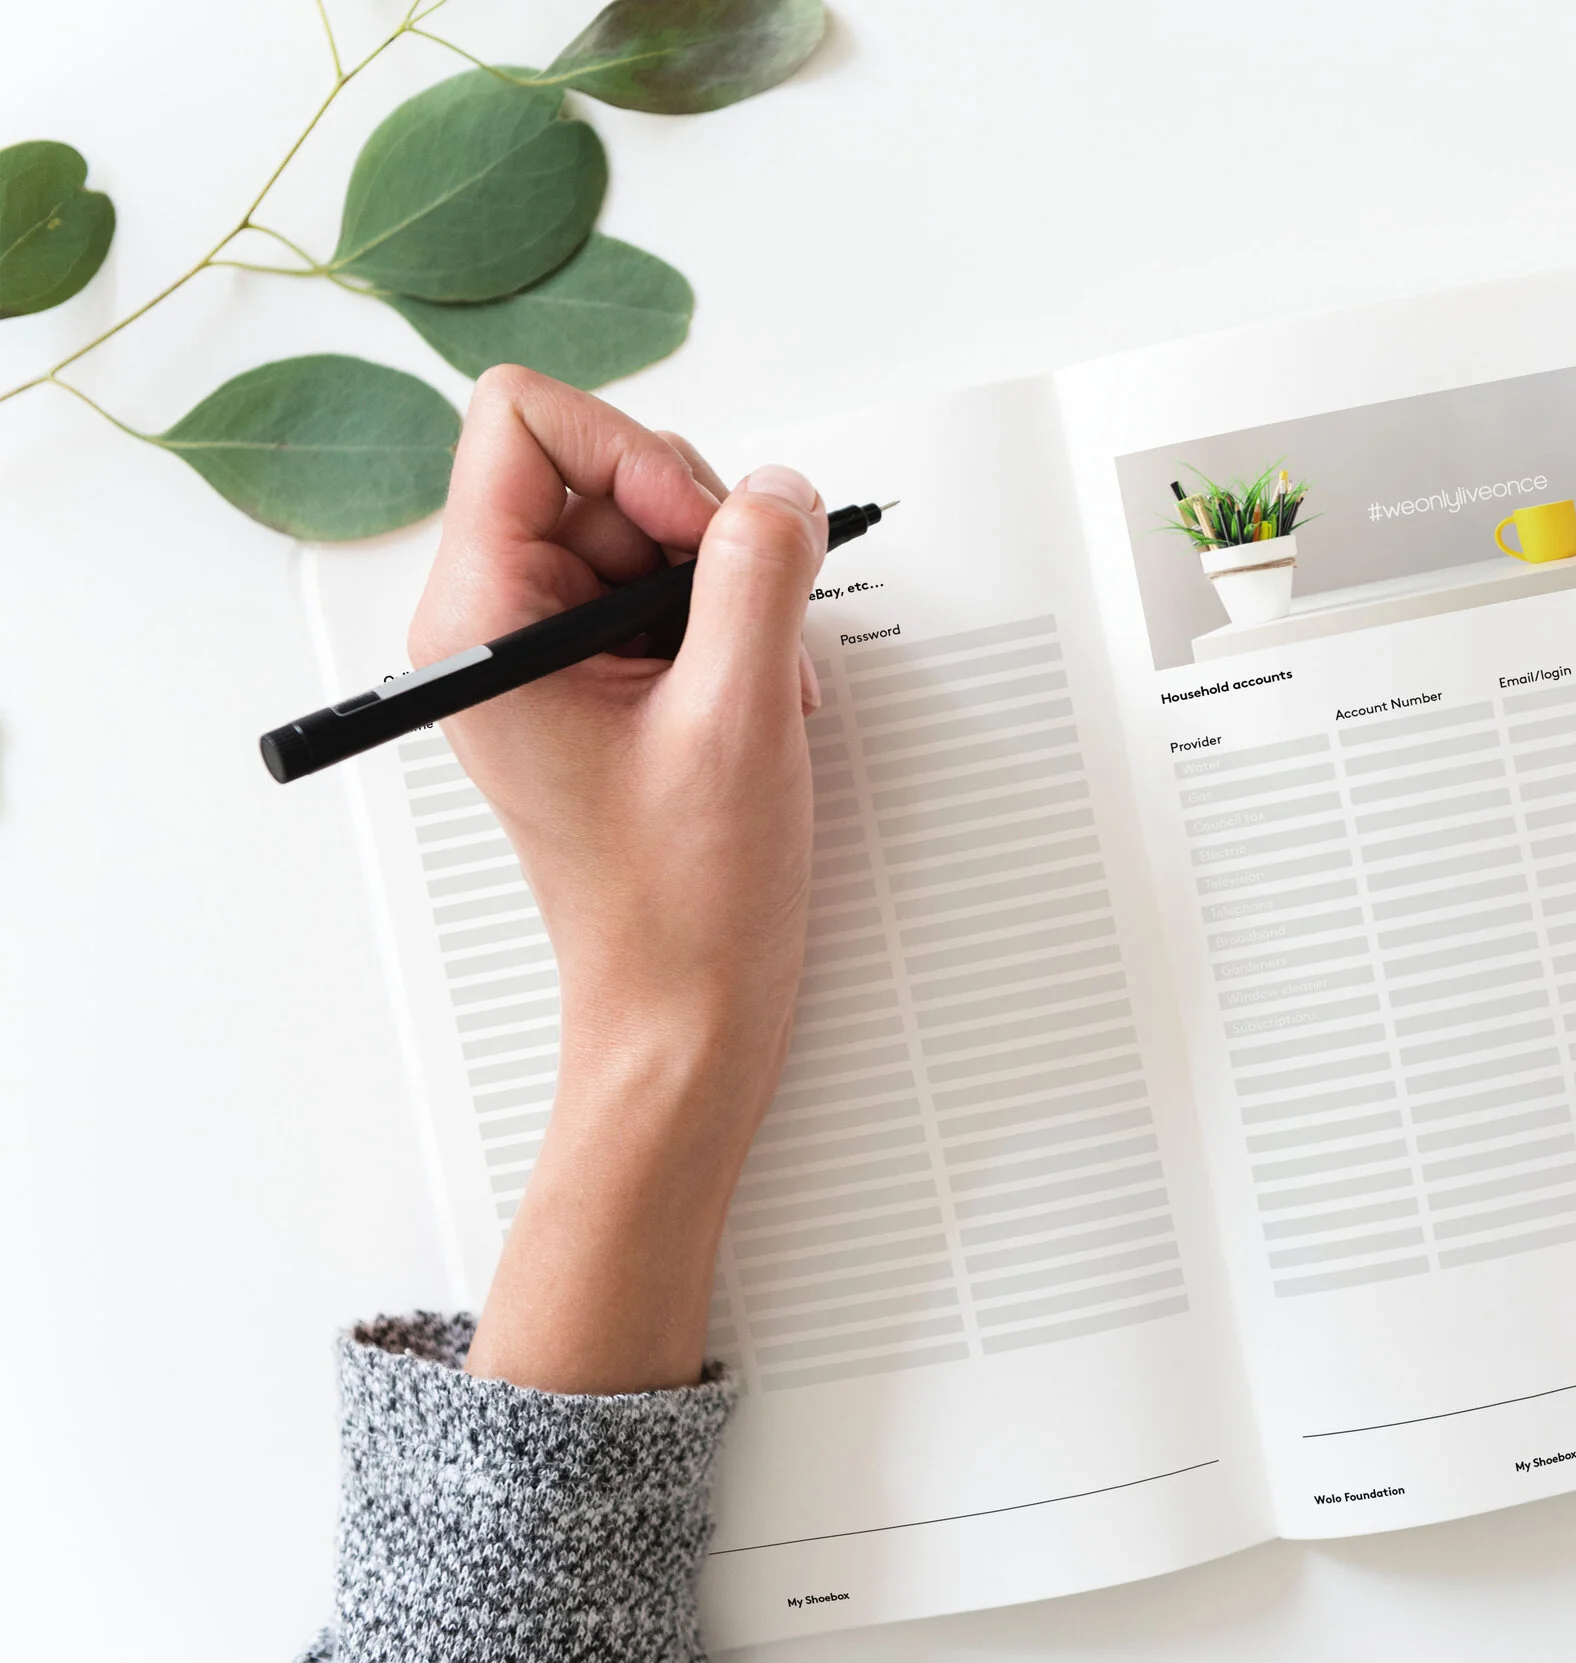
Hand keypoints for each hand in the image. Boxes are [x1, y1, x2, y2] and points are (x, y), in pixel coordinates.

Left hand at [408, 366, 828, 1393]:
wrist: (686, 1012)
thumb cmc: (679, 902)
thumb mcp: (735, 715)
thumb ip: (758, 572)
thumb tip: (779, 487)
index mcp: (480, 620)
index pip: (525, 422)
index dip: (632, 452)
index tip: (698, 532)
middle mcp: (499, 622)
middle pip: (606, 467)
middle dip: (702, 531)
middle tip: (744, 626)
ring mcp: (552, 650)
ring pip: (656, 528)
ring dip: (732, 590)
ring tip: (755, 686)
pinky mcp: (602, 679)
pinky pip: (677, 591)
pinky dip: (735, 629)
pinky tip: (753, 703)